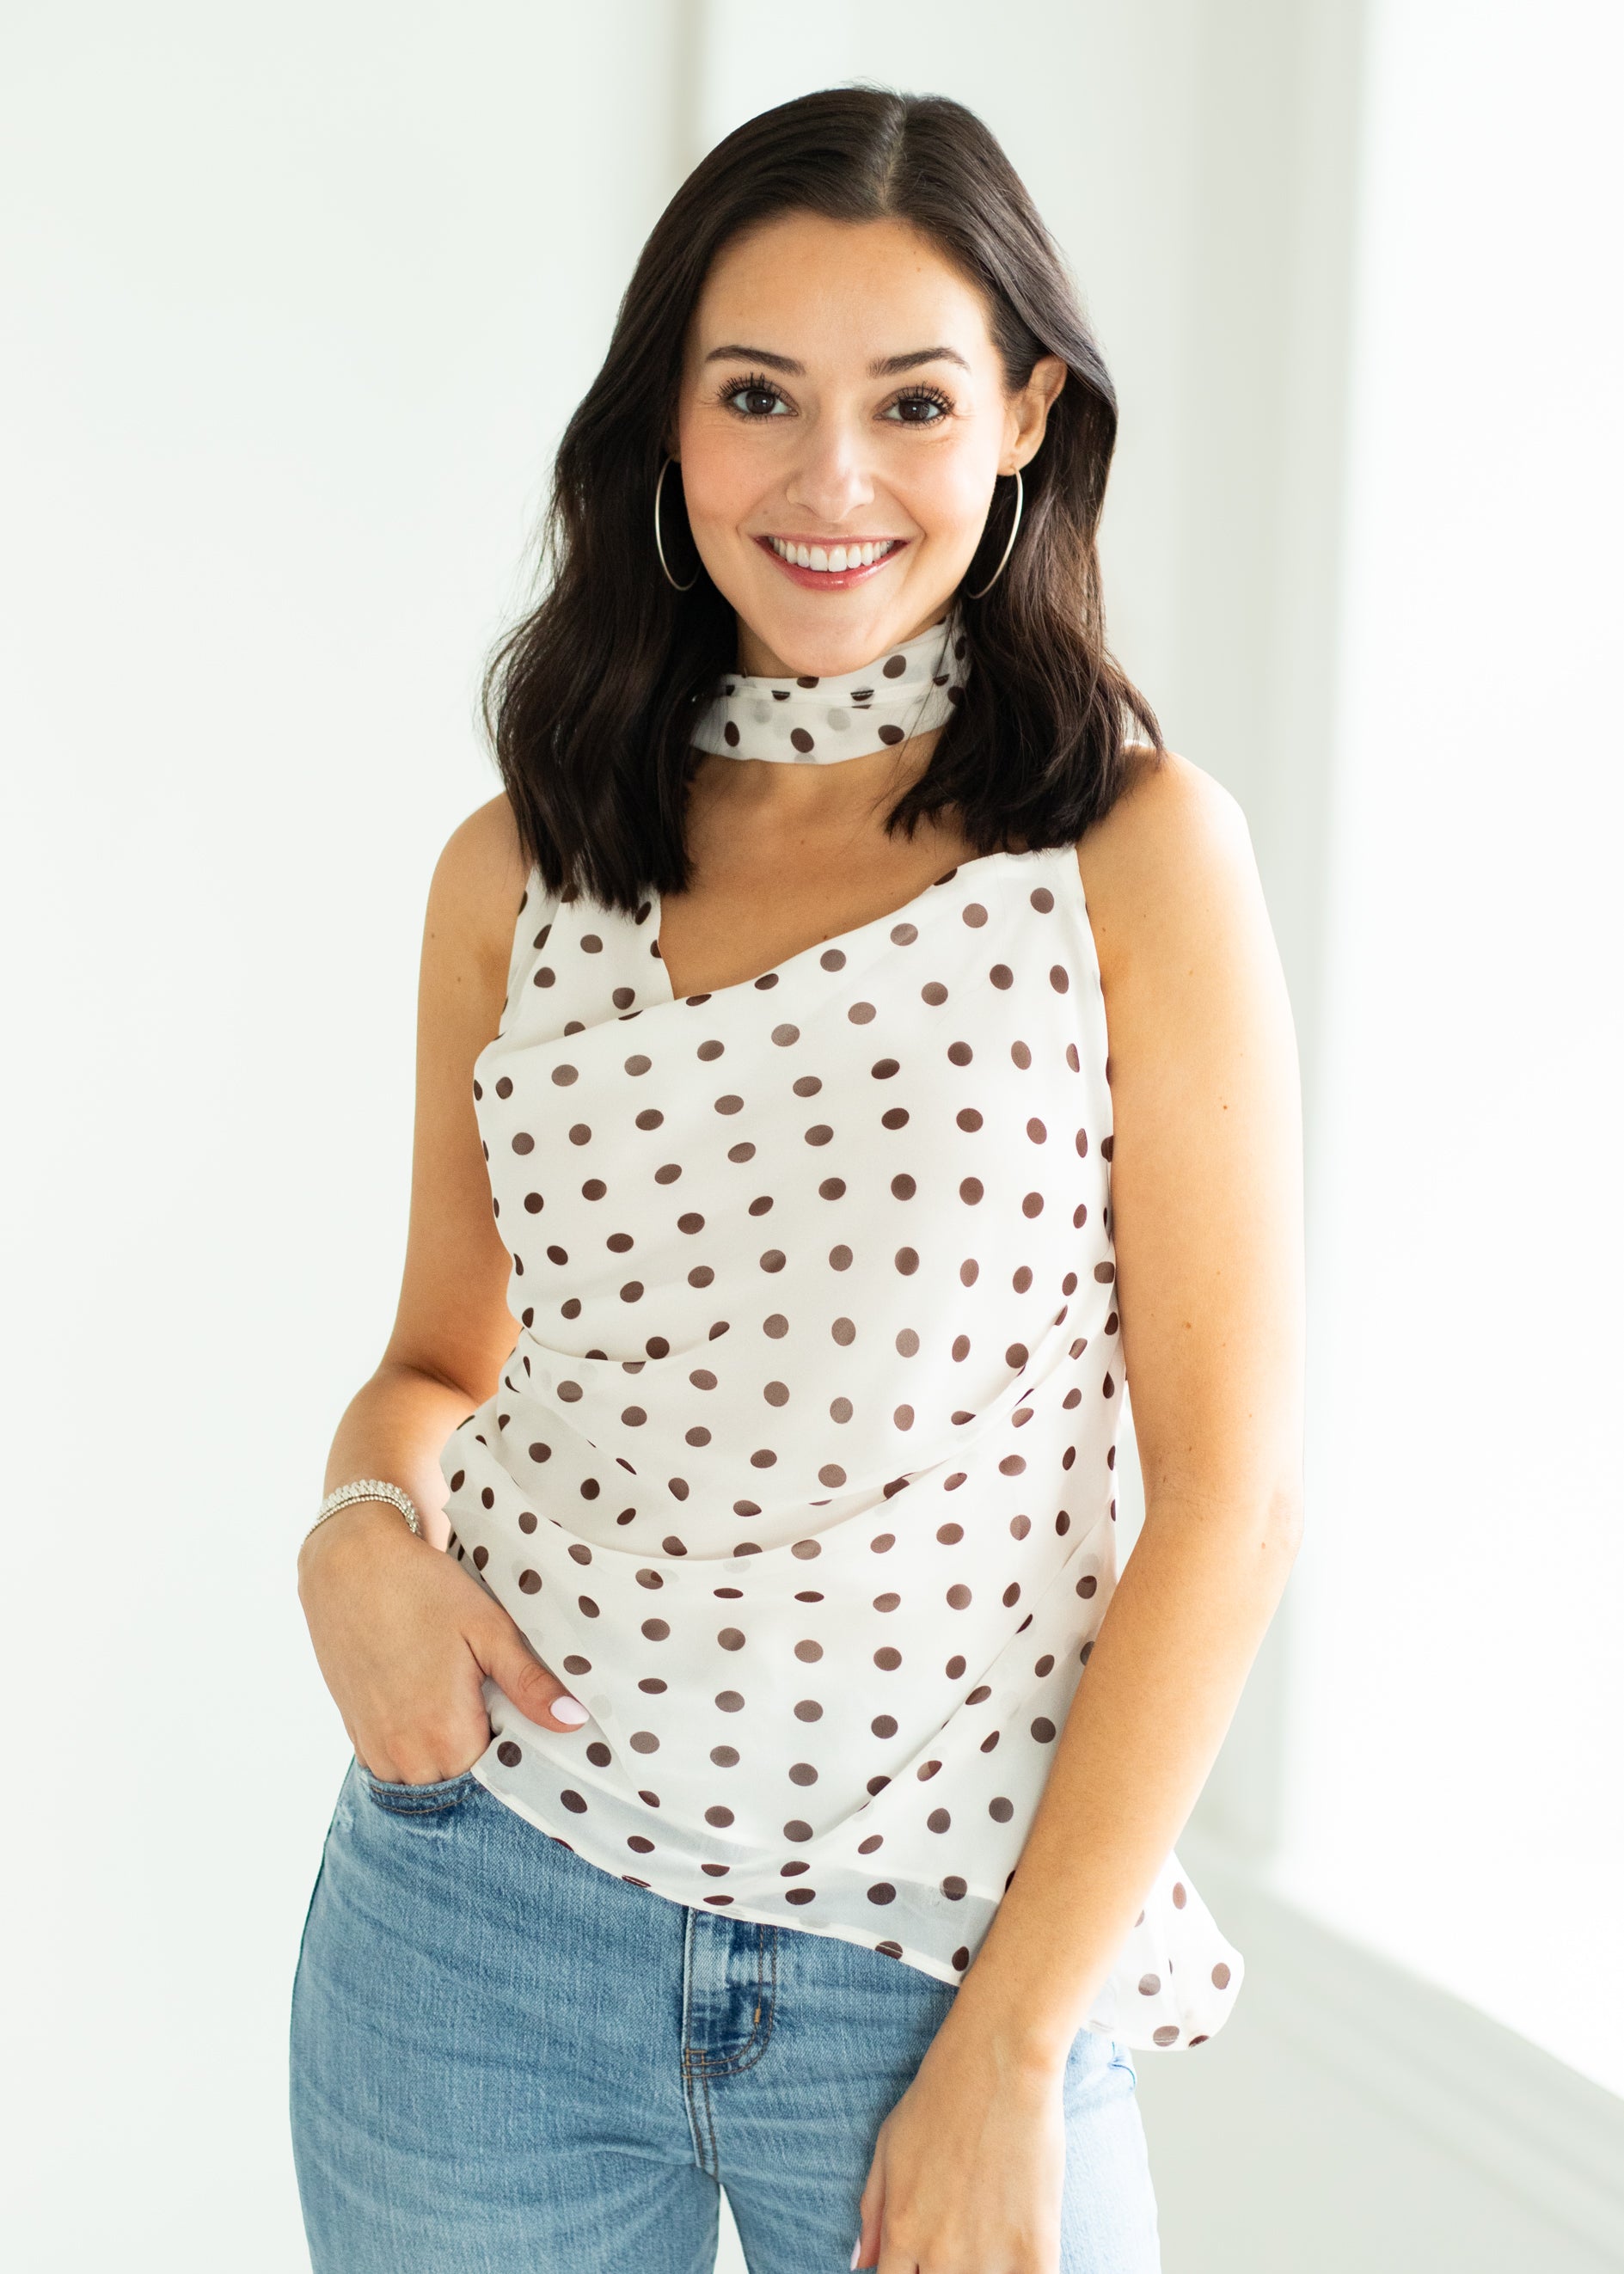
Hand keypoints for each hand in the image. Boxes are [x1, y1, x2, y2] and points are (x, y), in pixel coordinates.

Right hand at [297, 1501, 587, 1781]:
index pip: (500, 1776)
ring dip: (449, 1751)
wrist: (349, 1565)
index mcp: (445, 1738)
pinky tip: (427, 1699)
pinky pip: (398, 1764)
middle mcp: (405, 1758)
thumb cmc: (423, 1590)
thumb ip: (530, 1685)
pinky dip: (418, 1745)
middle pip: (464, 1781)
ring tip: (460, 1697)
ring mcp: (376, 1750)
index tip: (526, 1716)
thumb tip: (574, 1723)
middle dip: (485, 1752)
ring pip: (429, 1776)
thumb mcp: (488, 1629)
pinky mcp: (356, 1736)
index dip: (519, 1750)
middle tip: (493, 1697)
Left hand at [853, 2012, 1066, 2273]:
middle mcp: (939, 2256)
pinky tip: (1024, 2248)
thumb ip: (872, 2210)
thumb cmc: (941, 2096)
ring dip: (986, 2267)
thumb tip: (861, 2264)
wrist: (1000, 2063)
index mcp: (902, 2232)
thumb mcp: (888, 2145)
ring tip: (990, 2227)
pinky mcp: (1034, 2252)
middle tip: (962, 2229)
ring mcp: (988, 2258)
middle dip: (945, 2267)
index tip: (924, 2259)